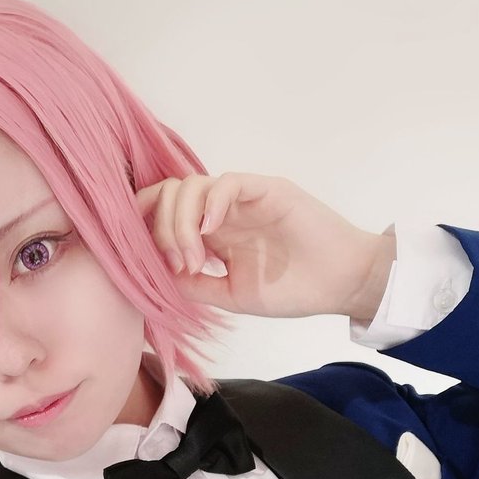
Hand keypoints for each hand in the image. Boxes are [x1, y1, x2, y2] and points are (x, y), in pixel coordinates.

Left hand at [135, 172, 395, 320]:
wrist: (340, 284)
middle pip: (168, 194)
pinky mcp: (266, 190)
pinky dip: (210, 202)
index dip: (142, 223)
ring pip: (191, 186)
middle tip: (179, 265)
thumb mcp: (231, 295)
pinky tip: (209, 231)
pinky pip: (227, 183)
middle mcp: (220, 210)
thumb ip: (194, 286)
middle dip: (161, 229)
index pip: (162, 211)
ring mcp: (242, 198)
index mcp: (210, 233)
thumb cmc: (293, 289)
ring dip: (181, 223)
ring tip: (196, 259)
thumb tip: (155, 276)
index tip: (138, 255)